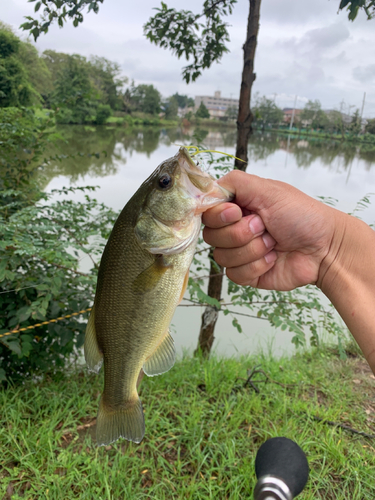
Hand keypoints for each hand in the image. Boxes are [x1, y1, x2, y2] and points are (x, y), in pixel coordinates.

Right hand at [202, 170, 343, 290]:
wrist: (325, 248)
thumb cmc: (301, 215)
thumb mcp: (267, 189)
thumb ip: (234, 183)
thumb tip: (206, 189)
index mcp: (236, 207)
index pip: (206, 212)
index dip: (219, 215)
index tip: (238, 212)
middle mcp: (234, 228)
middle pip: (211, 236)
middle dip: (241, 233)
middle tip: (265, 226)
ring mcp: (240, 252)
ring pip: (222, 257)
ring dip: (253, 249)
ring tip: (274, 242)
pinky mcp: (247, 273)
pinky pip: (235, 274)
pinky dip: (257, 265)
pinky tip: (274, 259)